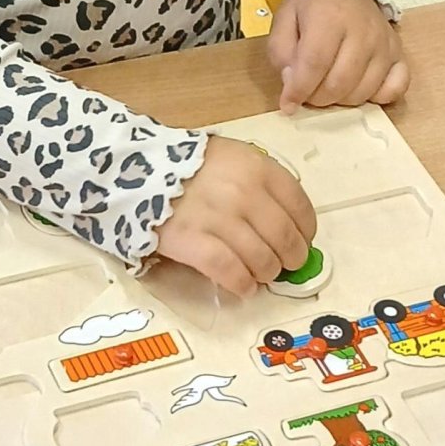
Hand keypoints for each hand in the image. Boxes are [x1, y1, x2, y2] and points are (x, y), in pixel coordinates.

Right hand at [153, 135, 316, 300]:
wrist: (138, 169)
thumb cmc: (190, 164)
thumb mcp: (234, 158)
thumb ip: (262, 182)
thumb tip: (289, 223)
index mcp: (258, 168)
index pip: (300, 207)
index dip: (305, 232)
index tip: (301, 242)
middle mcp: (243, 193)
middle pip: (284, 238)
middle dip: (290, 259)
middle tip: (283, 265)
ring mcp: (218, 219)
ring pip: (262, 259)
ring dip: (266, 273)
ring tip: (260, 275)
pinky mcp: (193, 242)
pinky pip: (230, 272)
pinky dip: (243, 285)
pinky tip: (244, 287)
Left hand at [268, 0, 407, 112]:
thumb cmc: (312, 8)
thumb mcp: (284, 21)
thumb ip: (281, 54)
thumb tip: (292, 86)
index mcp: (330, 17)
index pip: (315, 63)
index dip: (299, 90)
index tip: (288, 104)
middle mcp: (363, 30)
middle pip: (340, 83)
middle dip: (318, 97)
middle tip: (309, 91)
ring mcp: (385, 44)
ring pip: (363, 91)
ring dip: (342, 99)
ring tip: (329, 85)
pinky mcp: (398, 54)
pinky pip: (394, 88)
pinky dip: (378, 97)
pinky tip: (360, 87)